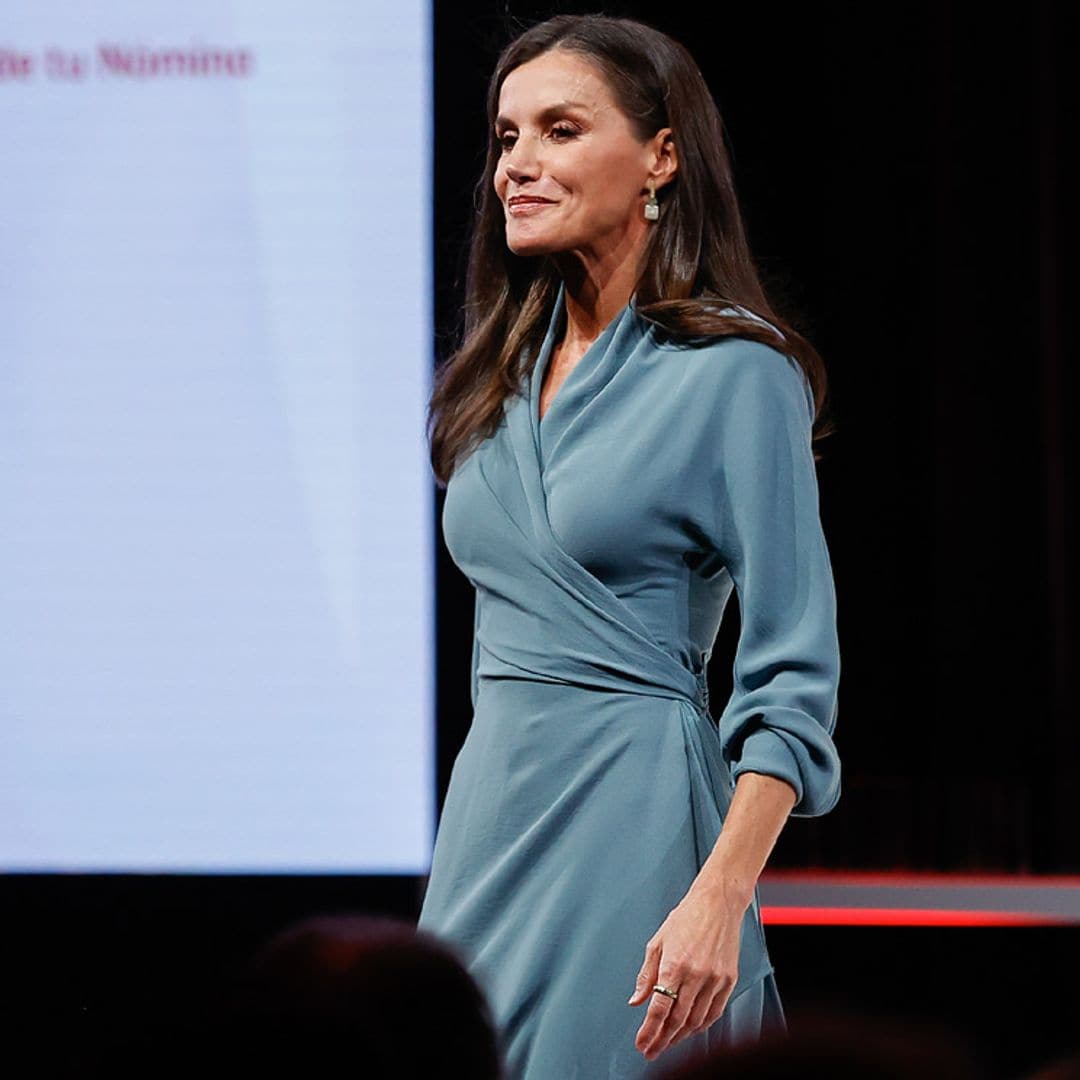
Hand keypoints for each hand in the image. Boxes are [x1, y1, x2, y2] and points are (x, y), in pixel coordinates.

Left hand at [626, 881, 747, 1060]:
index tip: (641, 1044)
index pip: (660, 1008)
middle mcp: (696, 974)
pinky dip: (701, 1025)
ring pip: (696, 1020)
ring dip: (680, 1036)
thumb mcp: (658, 941)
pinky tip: (691, 1030)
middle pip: (677, 1019)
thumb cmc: (686, 917)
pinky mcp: (729, 980)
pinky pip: (715, 1012)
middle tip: (651, 1051)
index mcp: (674, 964)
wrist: (718, 903)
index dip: (649, 1031)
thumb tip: (636, 1001)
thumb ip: (646, 974)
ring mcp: (715, 979)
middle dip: (662, 1040)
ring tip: (667, 1043)